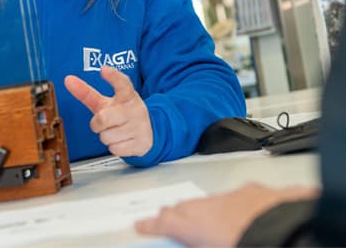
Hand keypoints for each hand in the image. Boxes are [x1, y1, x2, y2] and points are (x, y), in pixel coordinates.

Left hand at [64, 65, 152, 156]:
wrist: (147, 131)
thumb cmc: (122, 113)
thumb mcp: (106, 102)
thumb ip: (87, 92)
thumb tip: (68, 79)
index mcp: (127, 95)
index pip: (122, 83)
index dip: (113, 76)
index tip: (104, 69)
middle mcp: (135, 108)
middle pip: (103, 118)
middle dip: (97, 123)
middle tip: (104, 121)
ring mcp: (140, 126)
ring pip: (107, 137)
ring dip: (106, 136)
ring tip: (116, 130)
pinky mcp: (141, 143)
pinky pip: (115, 149)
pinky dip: (114, 146)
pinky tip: (123, 140)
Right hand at [134, 182, 318, 246]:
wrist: (293, 233)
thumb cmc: (256, 244)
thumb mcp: (213, 244)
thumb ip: (198, 241)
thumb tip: (190, 239)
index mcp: (199, 225)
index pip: (167, 222)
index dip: (150, 224)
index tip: (141, 225)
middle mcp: (214, 205)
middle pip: (185, 206)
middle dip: (174, 213)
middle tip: (166, 219)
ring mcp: (236, 196)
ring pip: (211, 200)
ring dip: (205, 209)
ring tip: (206, 220)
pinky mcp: (258, 192)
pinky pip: (240, 196)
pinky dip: (235, 205)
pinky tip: (243, 213)